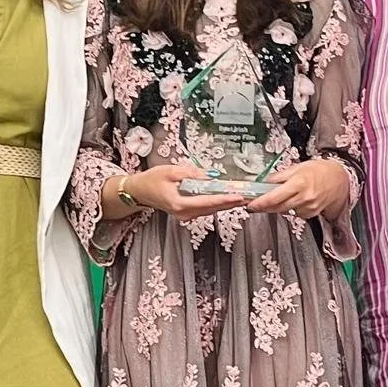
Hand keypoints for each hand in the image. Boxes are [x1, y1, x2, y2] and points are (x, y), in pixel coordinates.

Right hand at [118, 163, 250, 221]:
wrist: (139, 191)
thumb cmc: (152, 180)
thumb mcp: (171, 171)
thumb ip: (192, 173)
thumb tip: (210, 175)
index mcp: (179, 203)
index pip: (207, 201)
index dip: (224, 199)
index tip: (238, 196)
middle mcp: (184, 213)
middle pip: (212, 208)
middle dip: (230, 202)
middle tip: (248, 196)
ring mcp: (185, 216)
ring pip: (210, 210)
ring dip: (225, 203)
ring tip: (242, 197)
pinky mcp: (186, 214)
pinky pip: (205, 209)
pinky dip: (216, 203)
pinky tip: (227, 199)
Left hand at [247, 159, 350, 220]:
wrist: (339, 179)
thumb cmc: (319, 170)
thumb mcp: (297, 167)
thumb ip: (279, 176)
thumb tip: (262, 182)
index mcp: (298, 182)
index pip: (274, 197)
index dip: (260, 203)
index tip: (250, 205)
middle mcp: (304, 196)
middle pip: (277, 207)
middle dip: (265, 206)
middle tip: (256, 203)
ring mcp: (309, 207)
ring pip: (285, 211)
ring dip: (277, 206)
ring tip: (281, 196)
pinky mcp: (312, 213)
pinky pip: (294, 213)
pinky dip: (290, 208)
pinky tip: (295, 200)